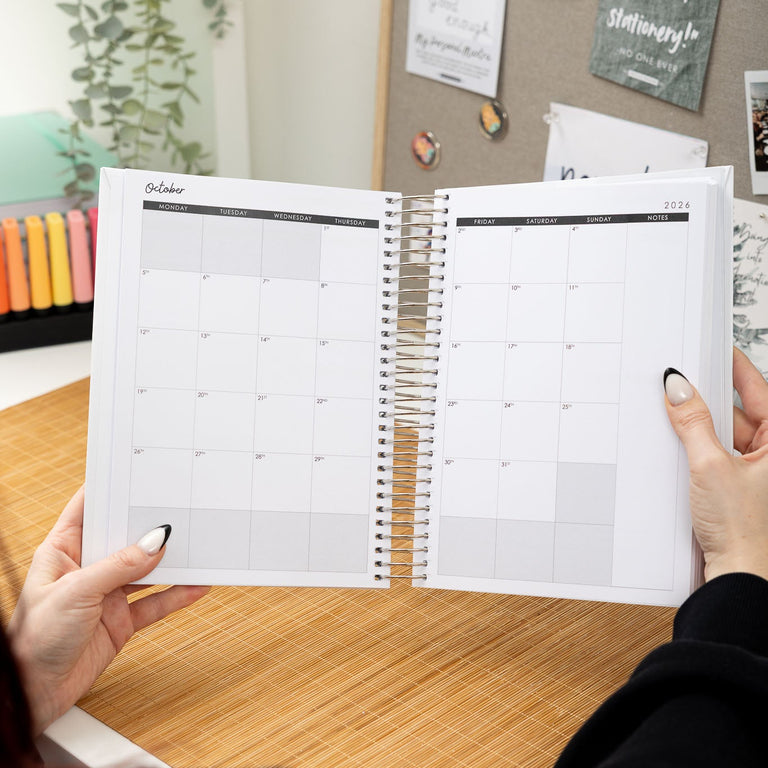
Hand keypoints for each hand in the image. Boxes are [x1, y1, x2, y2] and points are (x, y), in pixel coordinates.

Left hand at [7, 486, 208, 733]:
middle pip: (124, 537)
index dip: (112, 490)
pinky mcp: (121, 620)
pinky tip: (196, 586)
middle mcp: (87, 568)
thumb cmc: (32, 640)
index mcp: (63, 551)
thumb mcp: (75, 593)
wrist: (32, 693)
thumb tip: (154, 543)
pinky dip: (177, 595)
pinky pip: (155, 603)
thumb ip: (118, 567)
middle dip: (150, 525)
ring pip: (146, 570)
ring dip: (170, 561)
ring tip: (197, 546)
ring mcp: (106, 594)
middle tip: (179, 510)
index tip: (139, 475)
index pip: (88, 509)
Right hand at [664, 348, 767, 582]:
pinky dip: (696, 450)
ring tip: (674, 424)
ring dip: (698, 429)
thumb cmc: (745, 533)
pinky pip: (714, 456)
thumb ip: (692, 422)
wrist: (740, 578)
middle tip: (678, 386)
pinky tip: (677, 449)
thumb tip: (679, 388)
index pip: (759, 389)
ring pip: (722, 435)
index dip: (735, 367)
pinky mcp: (736, 488)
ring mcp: (755, 472)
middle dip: (707, 402)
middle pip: (738, 413)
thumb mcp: (710, 466)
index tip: (714, 347)